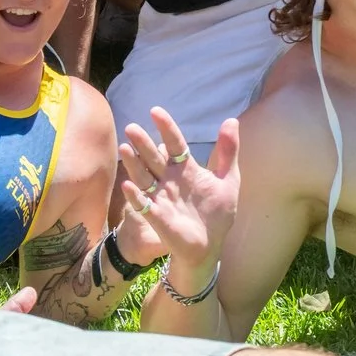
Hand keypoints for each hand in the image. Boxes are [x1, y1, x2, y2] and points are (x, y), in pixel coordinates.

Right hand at [117, 107, 240, 280]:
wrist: (211, 244)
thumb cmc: (217, 212)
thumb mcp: (228, 179)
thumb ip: (228, 151)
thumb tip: (231, 120)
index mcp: (186, 169)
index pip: (174, 144)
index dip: (166, 128)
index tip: (156, 111)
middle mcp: (170, 180)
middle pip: (154, 158)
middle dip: (143, 143)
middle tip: (131, 127)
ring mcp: (162, 198)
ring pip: (143, 177)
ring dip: (134, 164)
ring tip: (125, 148)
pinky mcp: (158, 217)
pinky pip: (144, 205)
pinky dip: (136, 196)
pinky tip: (128, 185)